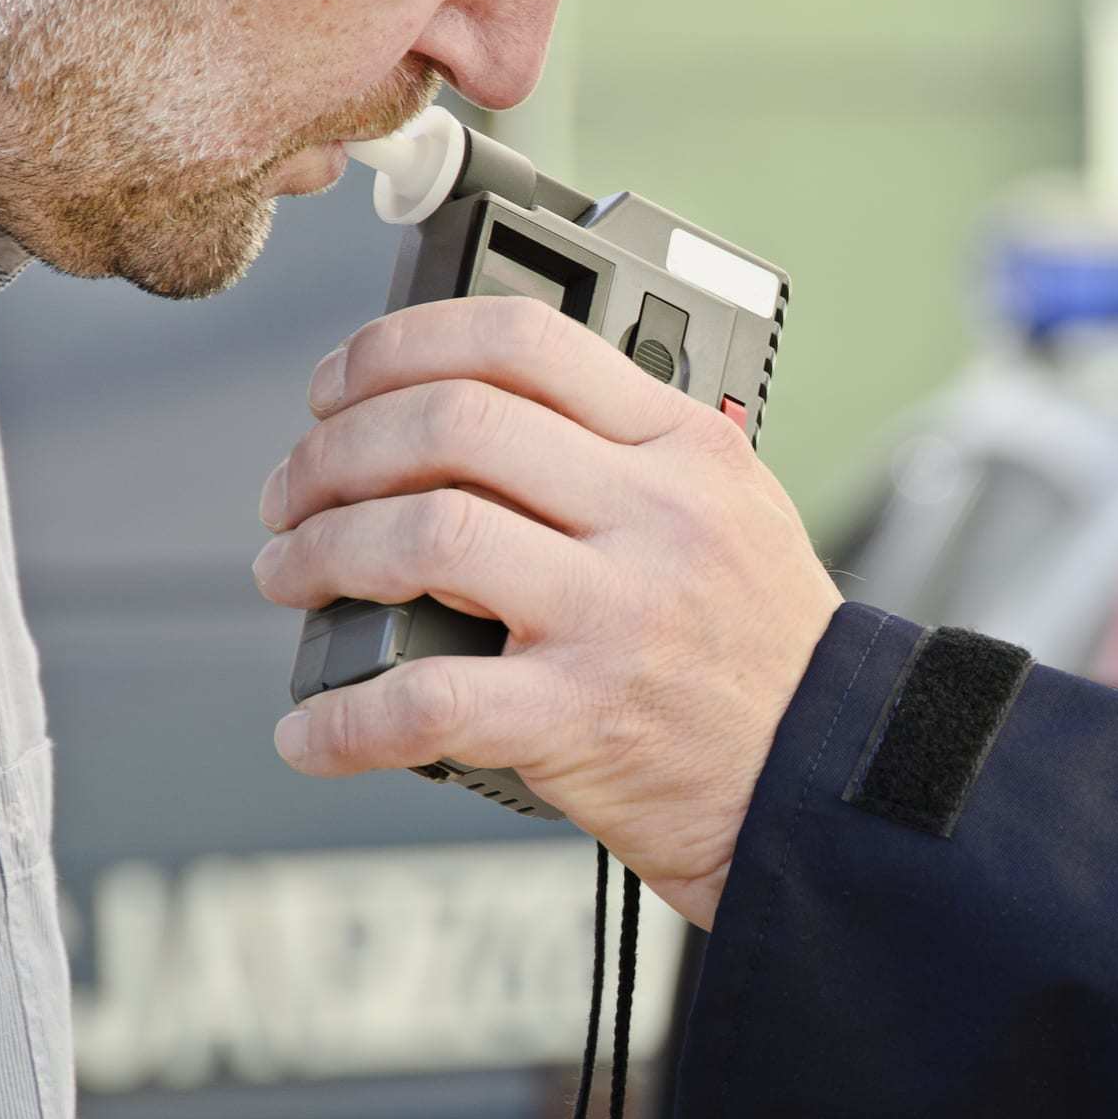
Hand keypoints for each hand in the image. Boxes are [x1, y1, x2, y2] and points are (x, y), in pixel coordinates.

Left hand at [253, 296, 842, 928]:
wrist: (823, 775)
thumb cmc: (764, 648)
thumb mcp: (729, 508)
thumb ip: (624, 453)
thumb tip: (462, 418)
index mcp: (686, 448)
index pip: (523, 343)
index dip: (401, 346)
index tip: (343, 384)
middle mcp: (654, 517)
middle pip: (451, 425)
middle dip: (334, 448)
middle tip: (297, 488)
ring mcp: (618, 615)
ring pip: (424, 537)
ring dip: (322, 551)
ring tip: (294, 573)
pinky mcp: (581, 718)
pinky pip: (427, 701)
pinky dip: (344, 718)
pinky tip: (313, 730)